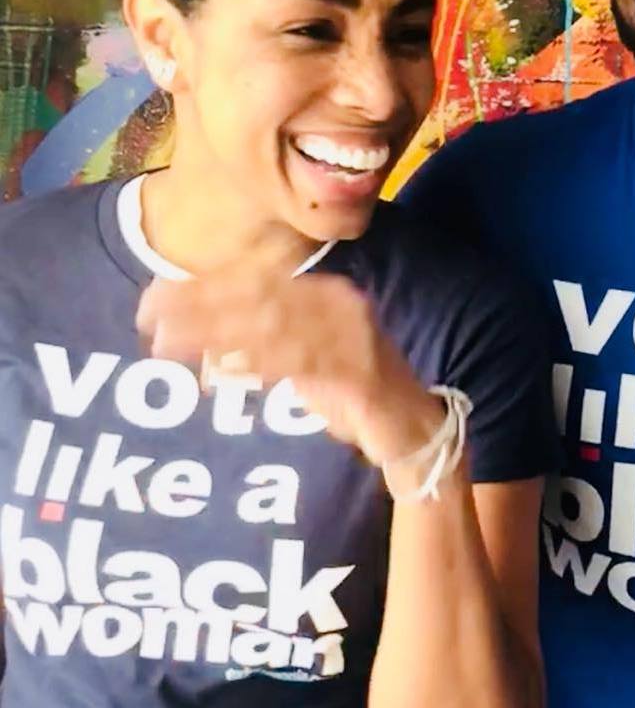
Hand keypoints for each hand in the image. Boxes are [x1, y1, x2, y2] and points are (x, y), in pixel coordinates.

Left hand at [135, 239, 444, 465]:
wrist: (412, 427)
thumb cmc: (351, 392)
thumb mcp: (300, 360)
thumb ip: (261, 343)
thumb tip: (197, 337)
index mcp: (324, 293)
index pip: (257, 279)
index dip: (203, 285)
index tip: (154, 295)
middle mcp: (340, 304)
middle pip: (260, 296)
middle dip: (200, 305)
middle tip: (150, 320)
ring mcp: (353, 336)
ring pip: (276, 325)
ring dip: (218, 333)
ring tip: (170, 344)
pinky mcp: (360, 373)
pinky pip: (301, 364)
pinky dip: (258, 365)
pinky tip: (221, 371)